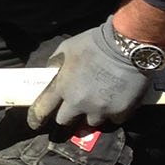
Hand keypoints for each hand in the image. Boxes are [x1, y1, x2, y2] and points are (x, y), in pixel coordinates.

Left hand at [27, 19, 152, 131]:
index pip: (42, 109)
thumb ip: (55, 65)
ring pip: (91, 122)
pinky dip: (114, 113)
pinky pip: (114, 120)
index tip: (37, 121)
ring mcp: (99, 110)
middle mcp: (78, 103)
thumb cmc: (94, 43)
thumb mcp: (66, 49)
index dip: (38, 116)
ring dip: (93, 114)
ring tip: (101, 101)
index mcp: (62, 87)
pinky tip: (118, 100)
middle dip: (69, 115)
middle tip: (77, 107)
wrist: (127, 45)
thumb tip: (51, 75)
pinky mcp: (119, 113)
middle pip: (65, 120)